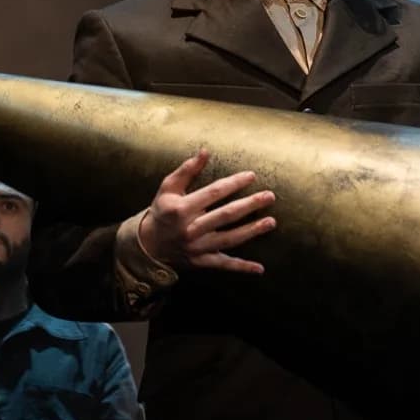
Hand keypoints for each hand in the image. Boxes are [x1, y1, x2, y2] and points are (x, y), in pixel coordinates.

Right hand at [137, 149, 276, 272]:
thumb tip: (205, 151)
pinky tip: (259, 268)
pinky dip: (242, 268)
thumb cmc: (162, 211)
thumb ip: (187, 170)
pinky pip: (224, 264)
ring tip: (271, 222)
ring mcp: (197, 247)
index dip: (234, 183)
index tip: (252, 176)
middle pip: (226, 215)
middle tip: (270, 196)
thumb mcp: (168, 188)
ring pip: (229, 239)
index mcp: (182, 208)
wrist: (148, 244)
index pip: (214, 193)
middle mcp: (190, 229)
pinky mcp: (201, 262)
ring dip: (252, 231)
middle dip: (249, 205)